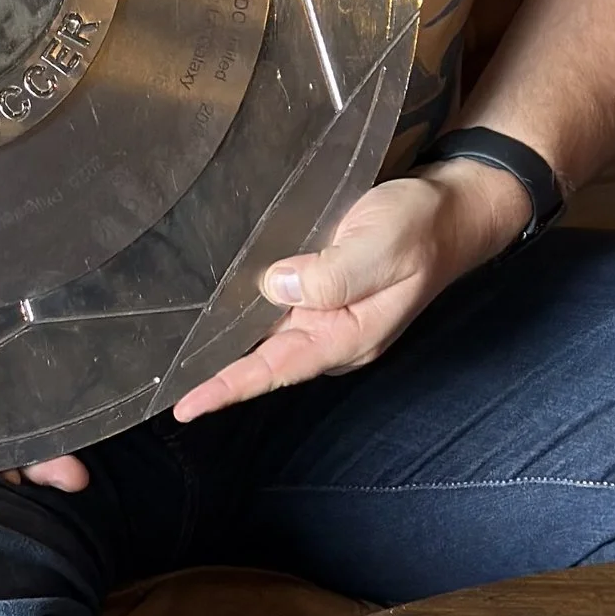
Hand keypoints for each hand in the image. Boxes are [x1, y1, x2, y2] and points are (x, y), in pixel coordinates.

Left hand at [168, 162, 532, 424]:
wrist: (451, 210)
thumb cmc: (421, 227)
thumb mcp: (382, 245)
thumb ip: (334, 273)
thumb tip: (277, 285)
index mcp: (348, 335)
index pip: (279, 369)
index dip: (231, 387)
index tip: (187, 406)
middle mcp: (332, 333)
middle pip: (265, 362)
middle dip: (217, 375)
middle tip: (164, 387)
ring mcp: (326, 314)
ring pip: (266, 336)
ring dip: (224, 346)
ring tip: (173, 360)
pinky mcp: (320, 289)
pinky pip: (274, 307)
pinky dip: (242, 312)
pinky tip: (212, 311)